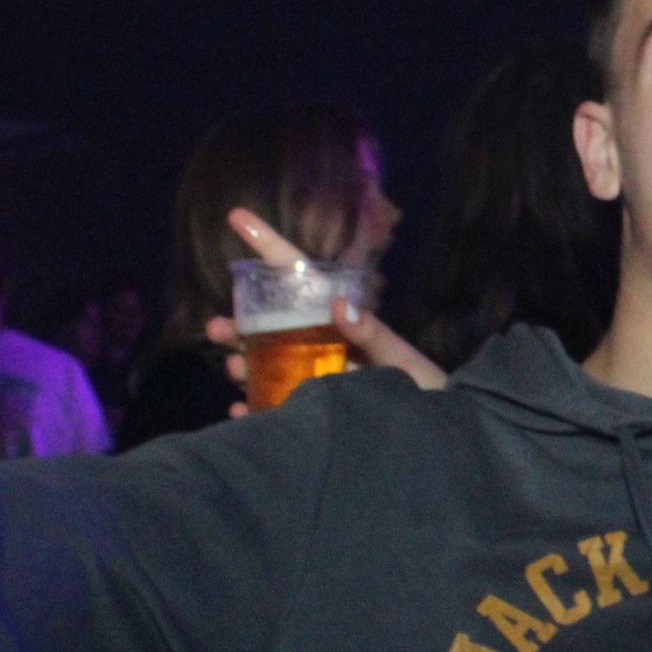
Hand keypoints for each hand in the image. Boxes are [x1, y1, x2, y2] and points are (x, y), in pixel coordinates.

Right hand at [198, 207, 445, 411]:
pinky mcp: (313, 411)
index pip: (299, 274)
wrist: (436, 435)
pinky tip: (242, 412)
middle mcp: (321, 345)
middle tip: (215, 329)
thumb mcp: (401, 360)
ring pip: (268, 364)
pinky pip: (275, 407)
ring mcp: (315, 377)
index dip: (268, 244)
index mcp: (339, 320)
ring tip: (231, 370)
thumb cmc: (426, 389)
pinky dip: (255, 409)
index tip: (237, 216)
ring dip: (243, 364)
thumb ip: (373, 334)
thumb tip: (339, 303)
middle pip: (271, 325)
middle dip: (240, 324)